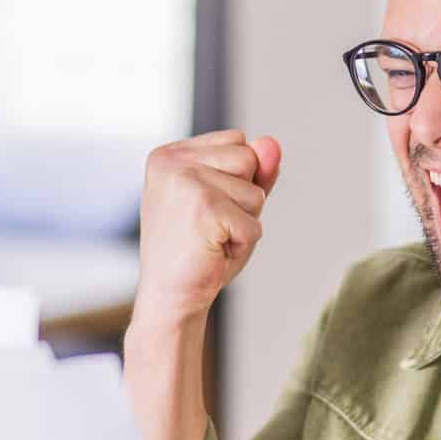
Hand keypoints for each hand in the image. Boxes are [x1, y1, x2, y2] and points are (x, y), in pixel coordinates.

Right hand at [133, 130, 282, 327]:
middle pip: (249, 158)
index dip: (235, 180)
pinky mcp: (204, 207)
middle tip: (209, 226)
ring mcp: (186, 182)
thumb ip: (252, 171)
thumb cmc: (195, 251)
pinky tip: (212, 253)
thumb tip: (272, 143)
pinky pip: (255, 224)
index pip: (237, 142)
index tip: (203, 208)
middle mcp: (172, 161)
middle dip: (243, 198)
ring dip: (244, 222)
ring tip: (210, 239)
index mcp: (169, 154)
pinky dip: (243, 245)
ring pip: (256, 192)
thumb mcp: (227, 202)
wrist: (168, 297)